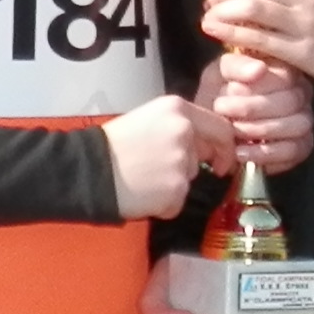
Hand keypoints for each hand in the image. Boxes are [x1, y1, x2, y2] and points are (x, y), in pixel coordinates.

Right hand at [99, 93, 236, 221]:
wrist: (89, 170)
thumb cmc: (113, 145)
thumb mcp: (148, 120)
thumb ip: (179, 127)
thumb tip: (206, 145)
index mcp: (178, 110)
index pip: (221, 127)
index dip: (225, 146)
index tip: (219, 159)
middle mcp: (184, 133)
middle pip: (204, 155)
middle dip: (190, 166)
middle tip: (164, 172)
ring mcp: (181, 163)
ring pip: (189, 178)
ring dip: (173, 184)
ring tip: (143, 178)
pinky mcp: (175, 191)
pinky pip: (177, 201)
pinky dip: (163, 203)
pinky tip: (142, 193)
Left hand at [209, 50, 313, 172]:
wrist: (213, 130)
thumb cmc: (220, 96)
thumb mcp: (220, 74)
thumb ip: (236, 66)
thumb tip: (260, 69)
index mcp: (287, 70)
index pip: (284, 77)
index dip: (254, 88)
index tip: (225, 95)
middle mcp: (302, 93)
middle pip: (291, 101)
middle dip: (252, 109)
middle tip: (224, 114)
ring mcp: (305, 120)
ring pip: (297, 125)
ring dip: (260, 130)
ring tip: (233, 133)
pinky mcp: (303, 146)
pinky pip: (295, 150)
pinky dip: (265, 153)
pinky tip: (242, 153)